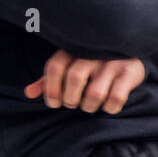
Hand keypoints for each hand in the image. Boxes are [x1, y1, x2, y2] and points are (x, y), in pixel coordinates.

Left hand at [25, 50, 145, 113]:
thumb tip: (28, 94)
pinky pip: (116, 97)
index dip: (51, 88)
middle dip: (70, 99)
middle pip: (74, 78)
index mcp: (75, 48)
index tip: (53, 103)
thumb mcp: (70, 65)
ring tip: (89, 106)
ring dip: (89, 106)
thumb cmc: (92, 63)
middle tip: (72, 104)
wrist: (130, 51)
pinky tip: (107, 106)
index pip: (55, 66)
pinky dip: (109, 108)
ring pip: (95, 93)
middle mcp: (94, 52)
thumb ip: (49, 79)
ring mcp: (113, 62)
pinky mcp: (130, 72)